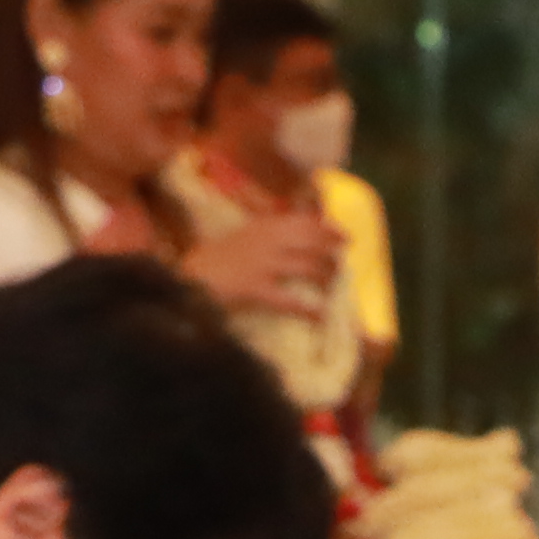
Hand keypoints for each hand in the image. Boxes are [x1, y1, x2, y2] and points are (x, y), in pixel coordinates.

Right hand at [183, 209, 340, 316]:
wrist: (192, 276)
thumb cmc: (218, 258)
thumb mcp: (244, 234)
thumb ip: (270, 231)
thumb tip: (300, 231)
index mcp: (264, 225)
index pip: (305, 222)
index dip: (329, 229)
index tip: (346, 238)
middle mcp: (267, 240)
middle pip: (312, 243)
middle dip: (331, 255)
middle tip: (339, 267)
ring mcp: (263, 264)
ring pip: (308, 268)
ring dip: (325, 278)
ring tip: (331, 288)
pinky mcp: (256, 289)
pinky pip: (291, 300)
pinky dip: (309, 309)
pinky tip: (319, 316)